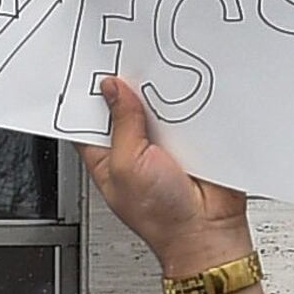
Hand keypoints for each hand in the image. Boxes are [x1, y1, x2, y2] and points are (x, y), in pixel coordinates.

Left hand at [78, 75, 257, 293]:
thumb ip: (121, 125)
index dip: (86, 94)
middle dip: (125, 84)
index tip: (88, 67)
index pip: (87, 117)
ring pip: (155, 102)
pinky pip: (187, 109)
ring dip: (157, 90)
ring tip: (155, 77)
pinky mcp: (191, 137)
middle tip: (125, 62)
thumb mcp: (126, 167)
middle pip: (123, 103)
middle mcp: (133, 145)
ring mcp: (163, 140)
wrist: (207, 231)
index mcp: (106, 155)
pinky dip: (186, 99)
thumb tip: (112, 89)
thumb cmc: (161, 216)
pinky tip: (184, 93)